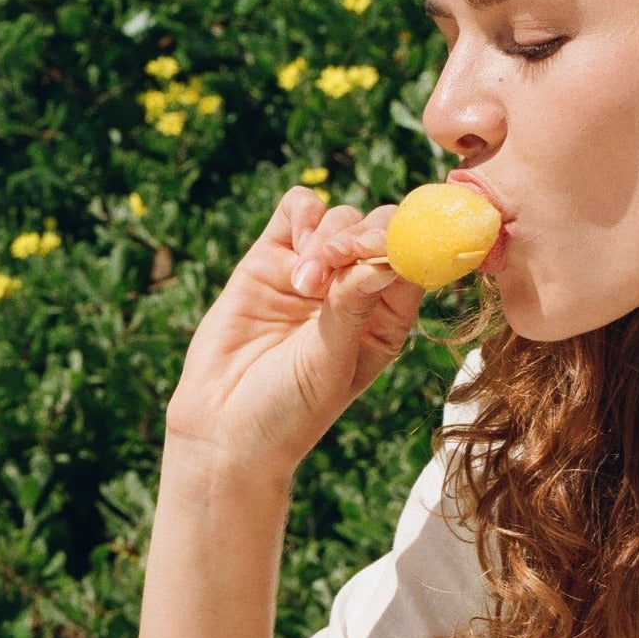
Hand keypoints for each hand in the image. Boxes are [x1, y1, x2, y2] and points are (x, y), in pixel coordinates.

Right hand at [162, 185, 418, 480]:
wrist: (225, 427)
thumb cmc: (291, 410)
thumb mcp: (332, 362)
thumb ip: (355, 307)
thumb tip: (385, 259)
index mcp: (387, 320)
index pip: (414, 264)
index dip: (409, 246)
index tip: (389, 251)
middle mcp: (357, 291)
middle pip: (380, 232)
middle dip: (365, 237)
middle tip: (341, 260)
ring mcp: (314, 271)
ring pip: (341, 219)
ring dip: (329, 238)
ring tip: (306, 284)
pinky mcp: (272, 257)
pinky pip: (300, 210)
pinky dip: (304, 213)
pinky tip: (297, 244)